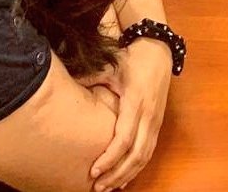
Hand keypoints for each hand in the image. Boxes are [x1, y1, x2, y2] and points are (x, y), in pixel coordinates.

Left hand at [83, 38, 172, 191]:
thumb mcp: (111, 65)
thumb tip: (67, 85)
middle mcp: (149, 114)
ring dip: (128, 174)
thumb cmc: (133, 58)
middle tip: (98, 187)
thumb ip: (91, 77)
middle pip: (136, 154)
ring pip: (145, 156)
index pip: (124, 138)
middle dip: (117, 174)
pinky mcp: (158, 122)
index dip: (110, 158)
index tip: (93, 170)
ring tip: (109, 187)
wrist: (159, 49)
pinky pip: (149, 151)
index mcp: (136, 101)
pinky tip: (125, 178)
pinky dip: (137, 167)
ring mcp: (156, 120)